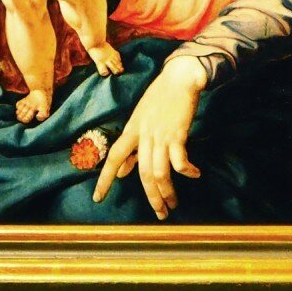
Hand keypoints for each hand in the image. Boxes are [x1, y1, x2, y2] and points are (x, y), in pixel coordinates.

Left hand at [93, 56, 205, 219]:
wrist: (179, 77)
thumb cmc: (160, 98)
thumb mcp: (140, 120)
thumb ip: (132, 147)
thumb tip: (122, 172)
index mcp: (132, 131)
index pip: (113, 157)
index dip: (105, 178)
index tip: (97, 198)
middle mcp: (143, 135)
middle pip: (141, 174)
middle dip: (150, 197)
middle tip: (160, 213)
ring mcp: (160, 135)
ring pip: (159, 172)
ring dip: (167, 192)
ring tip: (174, 203)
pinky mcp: (177, 133)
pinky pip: (179, 161)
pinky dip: (186, 171)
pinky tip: (194, 174)